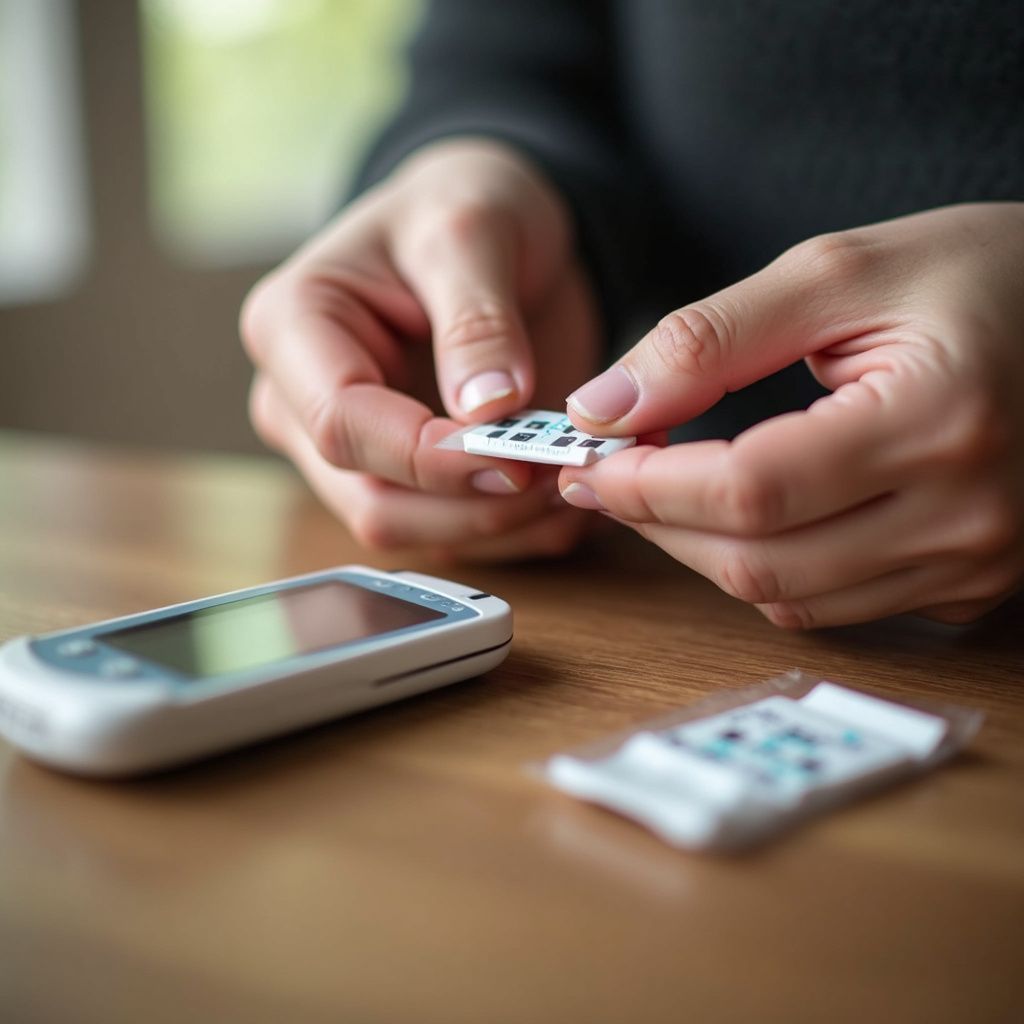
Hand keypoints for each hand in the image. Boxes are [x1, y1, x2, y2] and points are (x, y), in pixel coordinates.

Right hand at [241, 139, 598, 560]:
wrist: (488, 230)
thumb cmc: (462, 205)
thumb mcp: (473, 233)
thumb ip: (476, 321)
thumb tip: (486, 411)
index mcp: (294, 327)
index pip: (342, 423)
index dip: (428, 457)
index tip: (517, 457)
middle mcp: (304, 401)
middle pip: (371, 499)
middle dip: (471, 505)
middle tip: (560, 476)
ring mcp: (352, 448)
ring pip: (409, 529)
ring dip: (497, 526)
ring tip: (575, 485)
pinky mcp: (402, 475)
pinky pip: (448, 531)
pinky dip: (512, 530)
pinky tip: (563, 499)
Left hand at [559, 203, 1023, 626]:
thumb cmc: (981, 275)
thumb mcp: (842, 272)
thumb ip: (712, 339)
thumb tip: (604, 407)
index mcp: (938, 419)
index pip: (753, 489)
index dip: (651, 484)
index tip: (591, 460)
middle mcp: (965, 515)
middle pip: (760, 561)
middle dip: (660, 524)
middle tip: (606, 477)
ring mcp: (973, 564)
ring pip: (789, 599)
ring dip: (703, 552)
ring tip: (660, 493)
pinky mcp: (969, 585)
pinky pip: (834, 605)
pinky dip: (764, 569)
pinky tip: (739, 518)